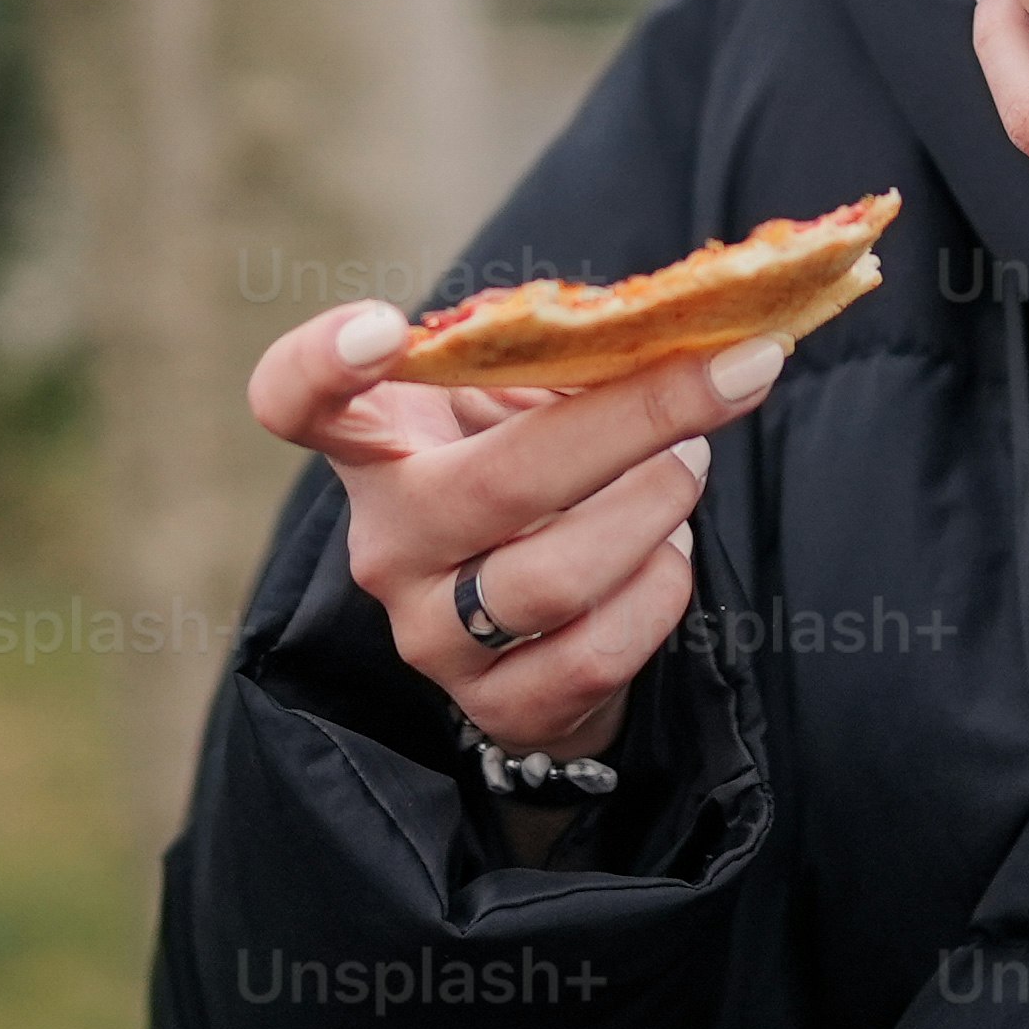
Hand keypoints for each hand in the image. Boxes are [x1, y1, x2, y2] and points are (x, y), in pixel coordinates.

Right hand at [248, 297, 791, 768]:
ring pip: (558, 576)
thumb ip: (558, 355)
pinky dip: (660, 592)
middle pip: (499, 481)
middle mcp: (386, 544)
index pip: (294, 400)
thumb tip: (679, 321)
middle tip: (735, 374)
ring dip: (658, 508)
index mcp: (376, 445)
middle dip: (639, 419)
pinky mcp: (492, 707)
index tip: (384, 325)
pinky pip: (595, 652)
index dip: (320, 364)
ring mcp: (430, 635)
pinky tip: (669, 557)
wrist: (539, 625)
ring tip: (688, 470)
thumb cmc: (528, 473)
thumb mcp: (520, 400)